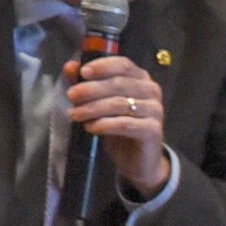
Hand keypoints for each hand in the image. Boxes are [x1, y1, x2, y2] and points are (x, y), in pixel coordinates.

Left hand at [66, 54, 168, 197]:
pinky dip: (104, 125)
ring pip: (120, 104)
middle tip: (71, 96)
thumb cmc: (119, 128)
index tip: (82, 72)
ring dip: (93, 108)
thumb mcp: (101, 104)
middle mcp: (151, 91)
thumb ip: (87, 84)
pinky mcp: (153, 130)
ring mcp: (155, 110)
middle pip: (119, 83)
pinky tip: (91, 128)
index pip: (123, 64)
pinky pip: (125, 124)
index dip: (102, 66)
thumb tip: (70, 66)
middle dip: (91, 89)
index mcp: (140, 78)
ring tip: (75, 114)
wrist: (138, 161)